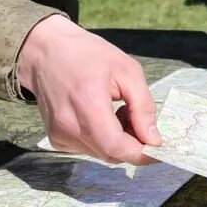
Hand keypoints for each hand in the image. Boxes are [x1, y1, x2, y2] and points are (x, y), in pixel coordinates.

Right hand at [17, 15, 159, 165]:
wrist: (46, 52)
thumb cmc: (88, 55)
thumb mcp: (127, 71)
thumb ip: (143, 107)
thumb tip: (154, 140)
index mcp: (88, 104)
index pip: (116, 146)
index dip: (141, 153)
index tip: (160, 149)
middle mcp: (69, 126)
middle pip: (110, 153)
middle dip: (132, 144)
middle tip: (140, 119)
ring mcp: (59, 135)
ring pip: (101, 153)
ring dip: (118, 141)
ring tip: (118, 111)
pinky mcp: (55, 138)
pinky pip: (87, 149)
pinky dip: (102, 139)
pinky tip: (102, 116)